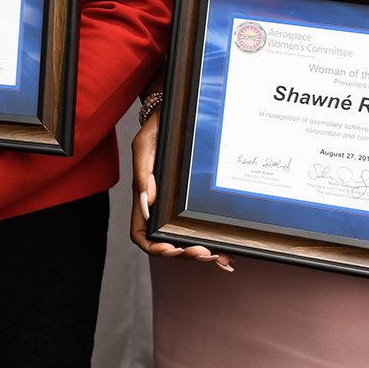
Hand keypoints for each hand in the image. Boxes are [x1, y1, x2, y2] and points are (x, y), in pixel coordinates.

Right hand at [128, 107, 231, 268]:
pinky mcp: (196, 201)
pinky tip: (226, 250)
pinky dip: (214, 242)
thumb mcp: (145, 144)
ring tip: (219, 255)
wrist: (178, 112)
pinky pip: (203, 228)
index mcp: (145, 197)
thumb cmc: (158, 127)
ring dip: (202, 252)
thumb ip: (143, 173)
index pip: (142, 234)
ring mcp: (179, 206)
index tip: (172, 249)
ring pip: (188, 240)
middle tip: (205, 253)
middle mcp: (162, 207)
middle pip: (168, 243)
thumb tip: (146, 203)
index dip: (155, 247)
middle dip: (186, 253)